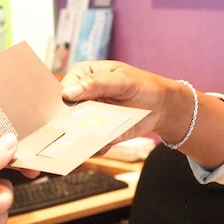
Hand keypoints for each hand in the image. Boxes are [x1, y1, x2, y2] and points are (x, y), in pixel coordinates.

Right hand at [60, 60, 184, 142]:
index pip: (62, 89)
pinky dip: (92, 148)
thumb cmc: (143, 85)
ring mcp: (88, 116)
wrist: (162, 107)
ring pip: (73, 131)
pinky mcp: (96, 132)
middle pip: (63, 112)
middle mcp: (81, 96)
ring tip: (86, 141)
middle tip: (74, 130)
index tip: (65, 113)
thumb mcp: (122, 81)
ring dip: (77, 138)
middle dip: (67, 124)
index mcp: (82, 75)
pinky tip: (101, 145)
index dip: (61, 102)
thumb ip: (96, 84)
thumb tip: (69, 92)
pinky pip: (87, 144)